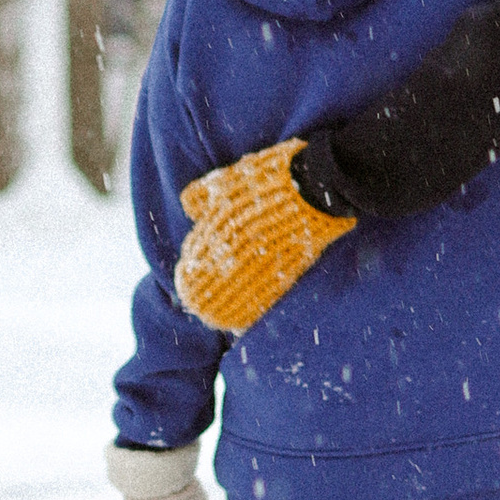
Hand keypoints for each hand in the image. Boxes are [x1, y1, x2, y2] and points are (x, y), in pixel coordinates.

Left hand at [175, 141, 356, 333]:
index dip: (189, 272)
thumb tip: (188, 207)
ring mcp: (265, 260)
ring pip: (236, 294)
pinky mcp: (288, 270)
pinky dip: (249, 314)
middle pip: (214, 279)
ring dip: (221, 310)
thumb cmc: (272, 175)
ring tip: (212, 319)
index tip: (183, 281)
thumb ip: (205, 192)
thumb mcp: (231, 177)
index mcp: (223, 223)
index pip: (199, 255)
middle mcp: (240, 245)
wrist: (316, 180)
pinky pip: (263, 300)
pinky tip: (239, 324)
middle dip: (200, 295)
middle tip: (194, 306)